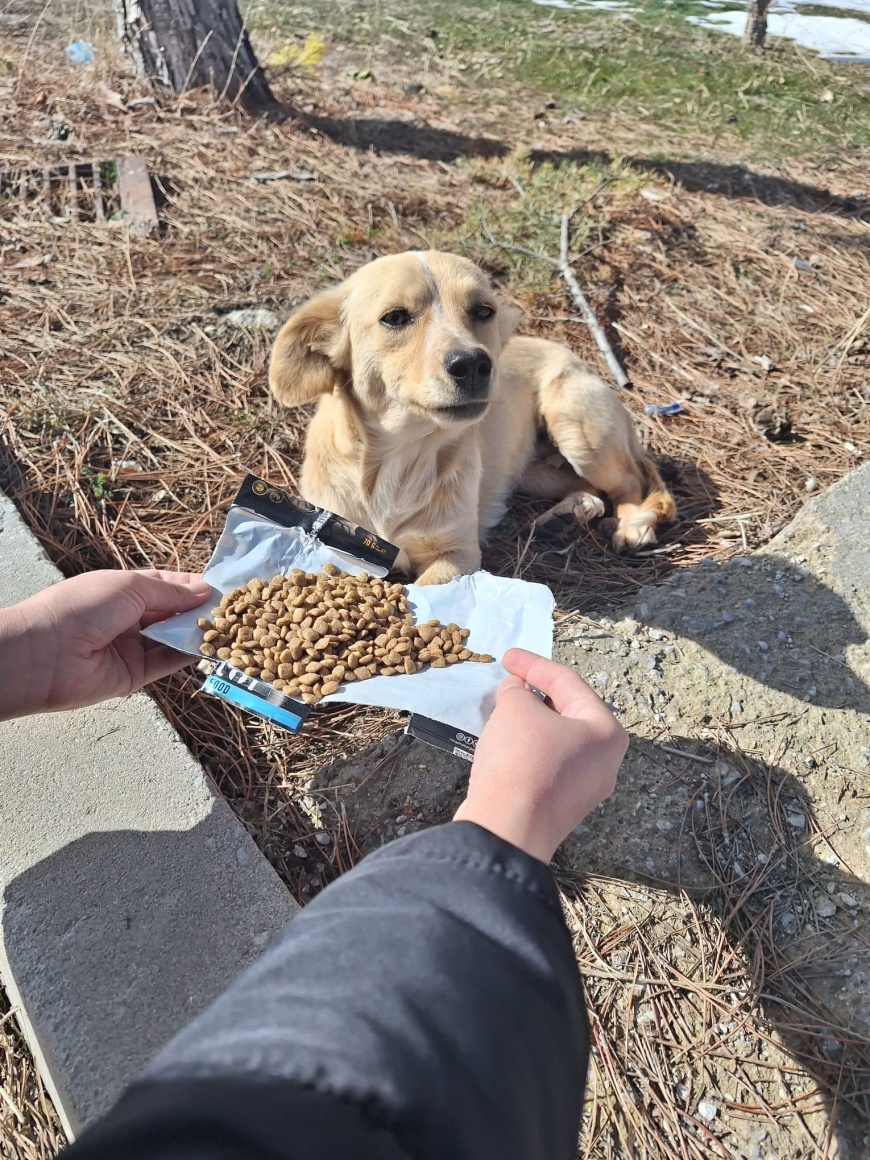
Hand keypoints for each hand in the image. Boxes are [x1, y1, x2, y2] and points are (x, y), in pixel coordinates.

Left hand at [0, 570, 211, 719]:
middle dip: (199, 610)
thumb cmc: (80, 608)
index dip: (192, 586)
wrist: (45, 653)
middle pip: (172, 613)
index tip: (221, 587)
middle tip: (232, 609)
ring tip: (228, 627)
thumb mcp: (130, 588)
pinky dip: (187, 655)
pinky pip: (167, 664)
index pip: (166, 586)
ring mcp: (132, 647)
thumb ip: (170, 593)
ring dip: (196, 633)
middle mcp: (129, 618)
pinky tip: (209, 646)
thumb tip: (204, 591)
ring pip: (173, 639)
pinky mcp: (135, 675)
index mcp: (123, 590)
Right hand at [454, 648, 627, 862]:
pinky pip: (546, 765)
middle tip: (507, 683)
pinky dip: (527, 748)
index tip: (505, 657)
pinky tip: (504, 743)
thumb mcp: (516, 709)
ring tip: (502, 709)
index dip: (533, 664)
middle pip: (567, 713)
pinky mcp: (561, 807)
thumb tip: (517, 690)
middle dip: (535, 694)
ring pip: (555, 740)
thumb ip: (518, 691)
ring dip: (529, 721)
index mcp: (606, 731)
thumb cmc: (522, 760)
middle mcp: (604, 761)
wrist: (508, 830)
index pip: (568, 683)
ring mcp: (585, 788)